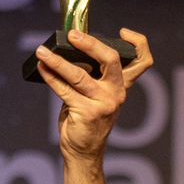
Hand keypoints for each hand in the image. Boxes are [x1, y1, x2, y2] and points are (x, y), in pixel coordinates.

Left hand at [35, 28, 153, 164]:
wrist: (84, 150)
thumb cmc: (87, 118)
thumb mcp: (97, 94)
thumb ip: (91, 75)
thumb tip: (66, 49)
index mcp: (121, 86)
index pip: (142, 62)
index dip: (138, 44)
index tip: (123, 33)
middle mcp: (117, 93)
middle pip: (111, 60)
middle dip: (91, 44)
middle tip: (73, 35)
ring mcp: (104, 104)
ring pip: (79, 75)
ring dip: (57, 61)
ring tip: (41, 51)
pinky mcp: (87, 113)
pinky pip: (64, 89)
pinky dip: (50, 76)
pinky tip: (41, 68)